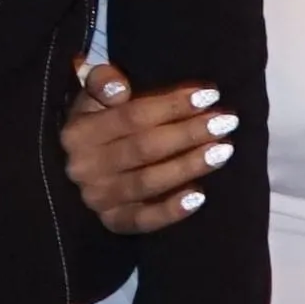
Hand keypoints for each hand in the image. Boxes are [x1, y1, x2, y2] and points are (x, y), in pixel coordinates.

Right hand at [61, 61, 228, 235]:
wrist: (79, 166)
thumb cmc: (98, 124)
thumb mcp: (93, 97)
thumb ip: (102, 82)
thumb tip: (118, 86)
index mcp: (78, 133)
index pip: (130, 116)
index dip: (171, 105)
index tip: (208, 95)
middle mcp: (84, 167)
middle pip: (144, 148)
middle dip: (189, 133)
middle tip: (226, 121)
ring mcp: (98, 197)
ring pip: (149, 182)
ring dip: (189, 166)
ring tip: (224, 150)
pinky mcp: (113, 222)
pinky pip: (144, 220)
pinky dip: (172, 210)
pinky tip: (200, 196)